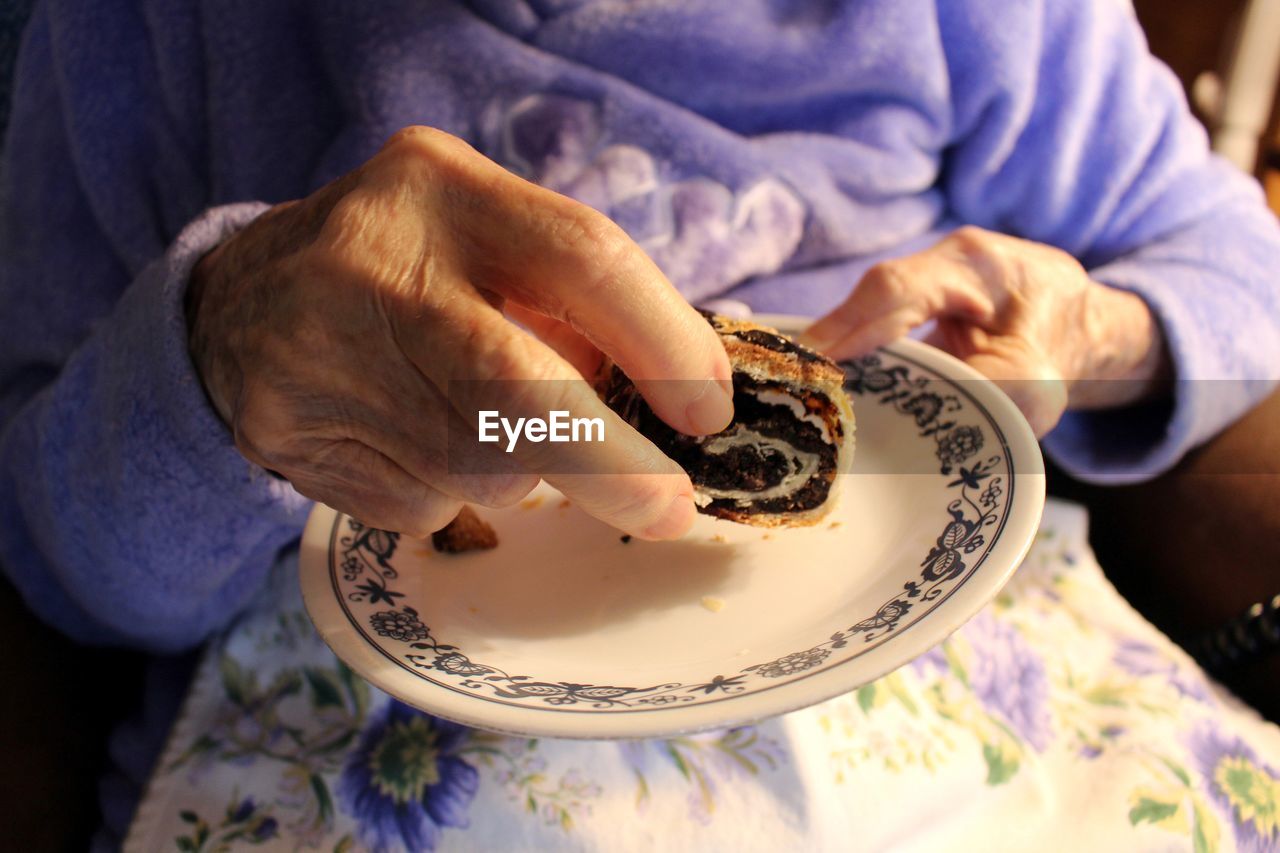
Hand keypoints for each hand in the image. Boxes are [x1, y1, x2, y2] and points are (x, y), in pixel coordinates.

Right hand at [186, 127, 733, 538]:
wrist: (237, 305)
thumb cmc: (406, 267)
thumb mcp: (483, 238)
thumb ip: (572, 300)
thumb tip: (681, 396)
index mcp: (443, 189)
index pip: (583, 256)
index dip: (666, 343)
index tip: (708, 411)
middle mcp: (373, 264)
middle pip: (519, 387)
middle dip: (614, 466)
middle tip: (671, 507)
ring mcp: (319, 356)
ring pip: (478, 466)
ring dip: (523, 472)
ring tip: (486, 425)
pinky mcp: (291, 438)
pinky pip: (425, 503)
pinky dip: (454, 490)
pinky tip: (415, 441)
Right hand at [800, 226, 1169, 435]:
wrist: (1079, 324)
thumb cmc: (1060, 348)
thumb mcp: (1036, 383)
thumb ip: (983, 393)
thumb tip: (920, 418)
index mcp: (975, 265)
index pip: (894, 289)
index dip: (846, 325)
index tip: (811, 365)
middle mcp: (944, 261)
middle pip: (869, 298)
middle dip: (828, 342)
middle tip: (788, 385)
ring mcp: (927, 279)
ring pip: (867, 312)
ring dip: (835, 354)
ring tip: (797, 391)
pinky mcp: (915, 304)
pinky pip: (874, 327)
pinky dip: (851, 358)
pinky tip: (826, 387)